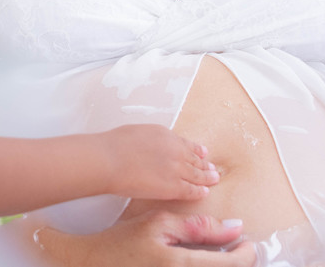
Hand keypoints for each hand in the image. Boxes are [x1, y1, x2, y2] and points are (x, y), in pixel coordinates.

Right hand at [37, 212, 256, 265]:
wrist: (94, 262)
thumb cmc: (123, 241)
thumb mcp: (159, 223)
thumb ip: (199, 226)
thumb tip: (235, 227)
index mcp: (180, 265)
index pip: (233, 265)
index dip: (247, 253)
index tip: (247, 241)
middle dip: (238, 261)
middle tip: (236, 248)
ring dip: (223, 265)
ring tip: (220, 254)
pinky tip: (202, 260)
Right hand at [104, 124, 219, 200]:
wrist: (111, 159)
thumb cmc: (114, 146)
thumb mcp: (137, 132)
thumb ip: (150, 140)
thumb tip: (149, 145)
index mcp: (166, 135)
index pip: (186, 144)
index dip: (196, 150)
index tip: (202, 152)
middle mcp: (175, 150)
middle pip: (195, 159)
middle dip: (204, 164)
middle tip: (212, 168)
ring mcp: (176, 169)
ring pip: (197, 174)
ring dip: (207, 177)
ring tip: (213, 179)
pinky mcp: (174, 187)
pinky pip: (192, 190)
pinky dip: (199, 191)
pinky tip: (204, 192)